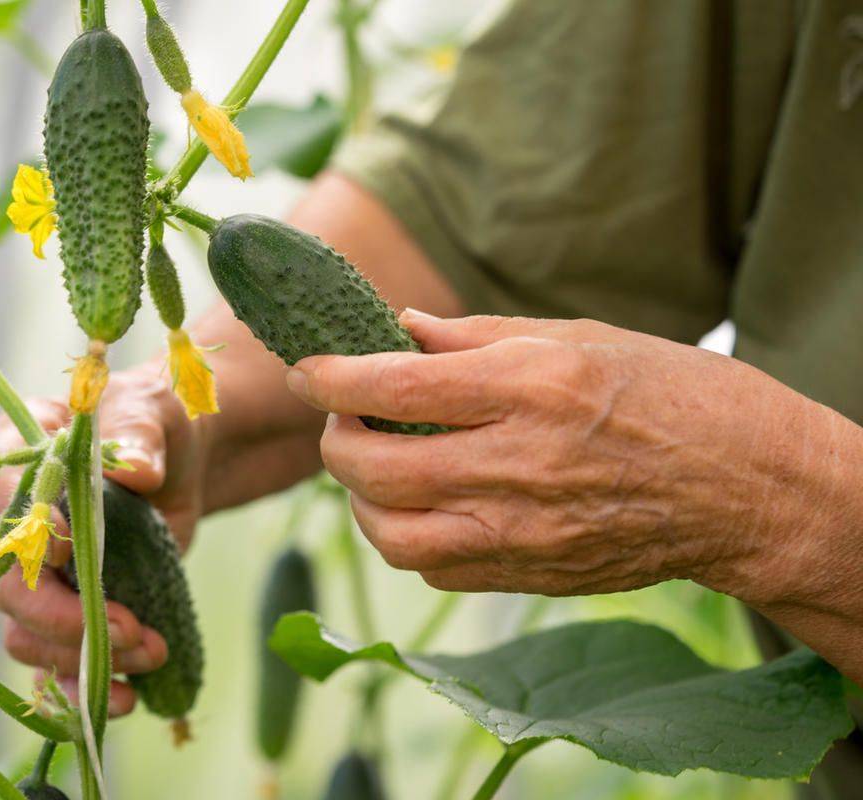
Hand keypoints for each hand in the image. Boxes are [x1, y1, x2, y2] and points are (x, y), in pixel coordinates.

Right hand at [0, 365, 205, 714]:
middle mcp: (11, 522)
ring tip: (152, 651)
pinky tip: (124, 699)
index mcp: (15, 455)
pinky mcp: (65, 611)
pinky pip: (52, 664)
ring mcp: (35, 574)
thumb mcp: (154, 410)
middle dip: (66, 619)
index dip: (28, 531)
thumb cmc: (154, 420)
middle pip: (9, 586)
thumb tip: (136, 470)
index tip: (73, 547)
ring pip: (27, 635)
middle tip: (133, 630)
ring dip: (85, 656)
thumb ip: (140, 435)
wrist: (181, 462)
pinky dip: (82, 689)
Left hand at [285, 310, 844, 605]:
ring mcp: (524, 532)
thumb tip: (398, 328)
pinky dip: (407, 537)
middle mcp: (519, 465)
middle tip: (342, 415)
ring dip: (361, 499)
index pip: (395, 386)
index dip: (330, 377)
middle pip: (374, 468)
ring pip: (392, 536)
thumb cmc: (672, 394)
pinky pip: (435, 569)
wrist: (749, 487)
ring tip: (376, 464)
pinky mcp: (531, 577)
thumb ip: (475, 336)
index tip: (306, 368)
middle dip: (333, 439)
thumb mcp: (577, 336)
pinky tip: (422, 504)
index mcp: (531, 388)